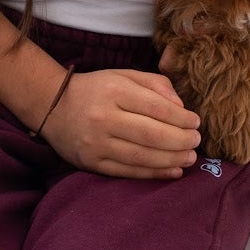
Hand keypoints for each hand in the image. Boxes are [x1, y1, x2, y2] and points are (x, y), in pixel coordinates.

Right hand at [38, 67, 202, 178]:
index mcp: (113, 90)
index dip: (181, 118)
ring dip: (171, 160)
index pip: (156, 107)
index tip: (196, 122)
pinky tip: (172, 171)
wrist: (53, 107)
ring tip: (189, 157)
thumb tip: (182, 107)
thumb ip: (156, 84)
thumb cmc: (97, 89)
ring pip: (141, 156)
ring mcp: (96, 143)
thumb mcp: (125, 75)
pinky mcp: (91, 163)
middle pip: (151, 134)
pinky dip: (153, 174)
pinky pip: (127, 171)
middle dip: (180, 141)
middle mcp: (103, 117)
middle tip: (197, 141)